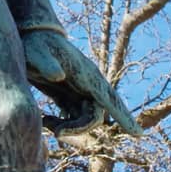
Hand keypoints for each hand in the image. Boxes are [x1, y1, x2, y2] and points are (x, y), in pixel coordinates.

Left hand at [20, 28, 141, 138]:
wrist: (31, 38)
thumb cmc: (35, 44)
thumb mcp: (37, 53)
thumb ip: (46, 64)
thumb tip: (57, 75)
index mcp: (88, 76)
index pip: (110, 100)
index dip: (125, 117)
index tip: (139, 134)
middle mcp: (88, 85)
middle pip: (96, 117)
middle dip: (79, 128)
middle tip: (55, 133)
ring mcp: (79, 91)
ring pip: (84, 120)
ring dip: (68, 127)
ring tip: (45, 121)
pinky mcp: (68, 96)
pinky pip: (73, 118)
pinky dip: (61, 124)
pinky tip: (45, 119)